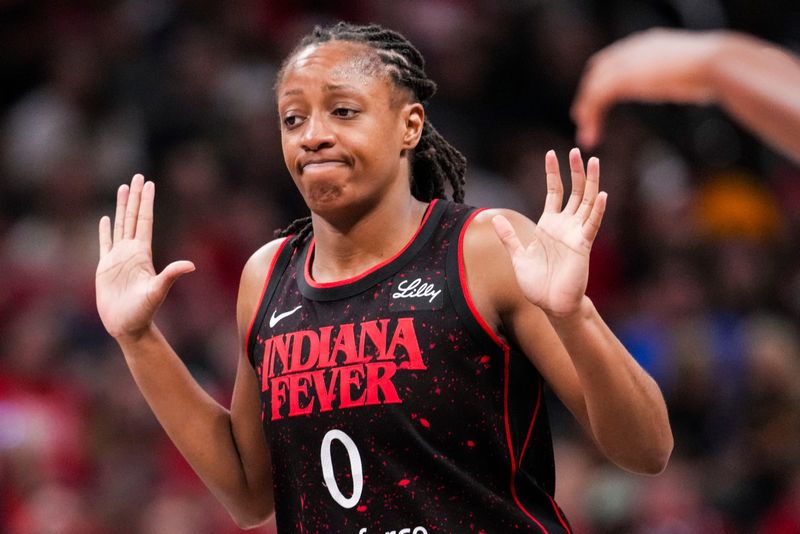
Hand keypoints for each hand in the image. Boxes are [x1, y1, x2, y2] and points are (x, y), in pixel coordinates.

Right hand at [96, 174, 194, 341]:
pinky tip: (106, 219)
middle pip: (133, 217)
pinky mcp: (105, 268)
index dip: (146, 202)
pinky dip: (105, 230)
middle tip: (137, 176)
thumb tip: (191, 265)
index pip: (144, 221)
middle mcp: (132, 252)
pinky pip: (104, 244)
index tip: (149, 183)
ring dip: (121, 207)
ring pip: (120, 226)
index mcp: (143, 254)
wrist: (128, 326)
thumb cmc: (143, 312)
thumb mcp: (158, 291)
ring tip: (123, 188)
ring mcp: (119, 258)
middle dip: (136, 197)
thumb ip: (171, 276)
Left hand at [492, 149, 605, 316]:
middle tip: (575, 150)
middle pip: (574, 191)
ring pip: (587, 202)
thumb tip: (494, 218)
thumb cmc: (536, 283)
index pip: (554, 192)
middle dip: (575, 171)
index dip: (553, 173)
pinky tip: (602, 194)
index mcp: (549, 224)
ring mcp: (576, 234)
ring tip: (594, 161)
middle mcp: (565, 226)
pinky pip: (592, 225)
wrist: (551, 304)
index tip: (551, 153)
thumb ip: (508, 236)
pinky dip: (598, 210)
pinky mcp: (583, 246)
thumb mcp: (518, 255)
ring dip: (591, 182)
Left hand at [571, 28, 719, 147]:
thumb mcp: (693, 71)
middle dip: (589, 94)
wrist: (715, 63)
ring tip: (586, 133)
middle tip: (583, 117)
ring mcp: (627, 61)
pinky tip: (590, 131)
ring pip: (594, 86)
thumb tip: (696, 87)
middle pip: (599, 70)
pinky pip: (596, 97)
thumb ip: (682, 76)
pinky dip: (589, 115)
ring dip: (587, 111)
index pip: (616, 59)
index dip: (604, 79)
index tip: (601, 99)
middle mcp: (633, 48)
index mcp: (649, 43)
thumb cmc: (716, 70)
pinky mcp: (623, 78)